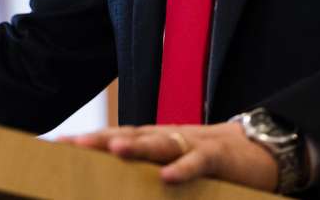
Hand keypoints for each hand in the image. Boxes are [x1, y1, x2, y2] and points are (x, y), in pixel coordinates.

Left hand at [59, 121, 278, 191]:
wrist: (264, 147)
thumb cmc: (214, 161)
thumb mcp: (177, 163)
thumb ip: (150, 169)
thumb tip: (116, 183)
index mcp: (156, 139)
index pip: (116, 136)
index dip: (88, 140)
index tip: (55, 145)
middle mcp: (169, 136)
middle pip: (129, 135)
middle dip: (98, 140)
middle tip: (69, 145)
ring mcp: (193, 143)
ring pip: (160, 142)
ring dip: (135, 146)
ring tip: (111, 150)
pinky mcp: (218, 156)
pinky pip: (198, 161)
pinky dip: (183, 168)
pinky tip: (166, 177)